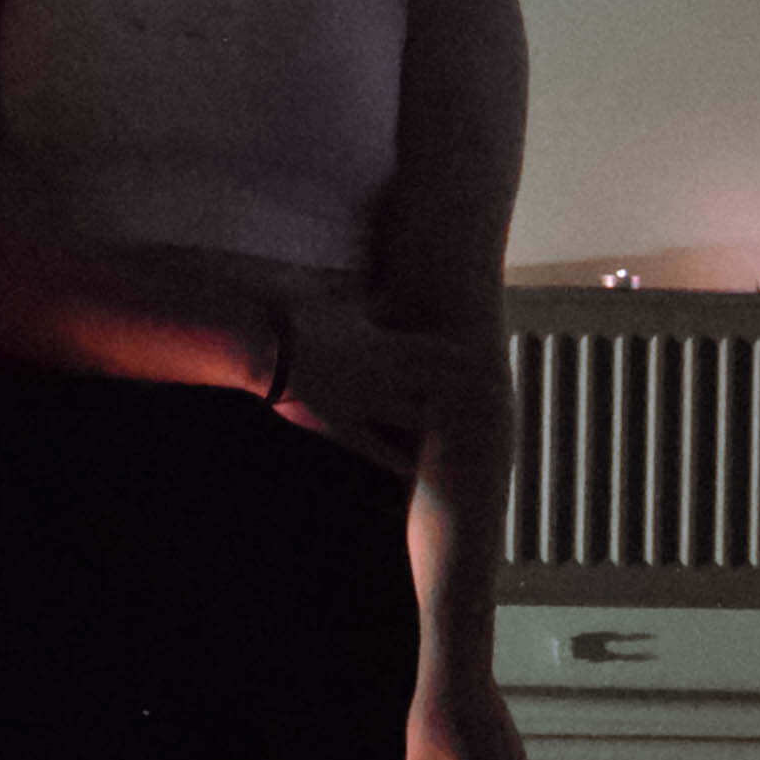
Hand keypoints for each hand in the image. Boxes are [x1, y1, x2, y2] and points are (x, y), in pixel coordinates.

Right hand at [275, 294, 483, 479]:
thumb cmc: (307, 320)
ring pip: (413, 417)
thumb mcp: (346, 308)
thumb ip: (374, 305)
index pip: (434, 351)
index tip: (480, 362)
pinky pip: (374, 446)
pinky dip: (393, 459)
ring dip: (436, 426)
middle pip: (434, 384)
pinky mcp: (344, 423)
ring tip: (458, 436)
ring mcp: (366, 402)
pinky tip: (411, 469)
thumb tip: (391, 289)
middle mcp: (384, 374)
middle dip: (461, 393)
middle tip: (487, 403)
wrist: (272, 348)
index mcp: (385, 344)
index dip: (459, 357)